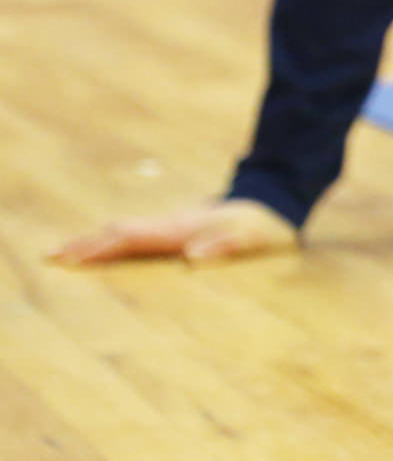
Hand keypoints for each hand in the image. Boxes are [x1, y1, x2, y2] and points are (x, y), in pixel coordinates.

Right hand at [53, 198, 297, 267]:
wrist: (275, 203)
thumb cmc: (263, 226)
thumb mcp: (251, 237)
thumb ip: (224, 245)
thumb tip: (193, 257)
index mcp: (179, 228)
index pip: (130, 238)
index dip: (100, 248)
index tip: (69, 258)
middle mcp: (169, 225)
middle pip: (118, 233)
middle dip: (84, 244)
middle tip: (48, 256)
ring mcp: (171, 225)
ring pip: (125, 233)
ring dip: (95, 242)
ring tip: (65, 253)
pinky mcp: (176, 229)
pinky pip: (137, 237)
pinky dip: (113, 243)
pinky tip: (105, 250)